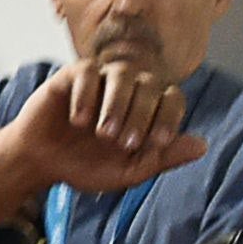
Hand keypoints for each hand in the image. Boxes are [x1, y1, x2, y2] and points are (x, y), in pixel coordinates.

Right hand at [0, 58, 212, 199]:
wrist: (41, 164)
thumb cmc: (85, 166)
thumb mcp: (127, 171)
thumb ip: (162, 158)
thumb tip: (202, 146)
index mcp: (147, 109)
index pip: (172, 98)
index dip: (169, 117)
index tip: (157, 142)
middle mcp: (128, 89)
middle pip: (149, 84)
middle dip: (140, 114)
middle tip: (122, 143)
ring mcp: (100, 79)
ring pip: (121, 73)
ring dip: (115, 104)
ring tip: (101, 133)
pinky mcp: (72, 76)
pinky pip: (86, 71)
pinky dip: (85, 95)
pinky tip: (78, 120)